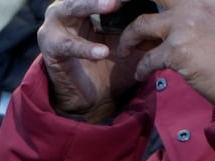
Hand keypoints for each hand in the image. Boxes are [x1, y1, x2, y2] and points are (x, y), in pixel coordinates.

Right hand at [38, 0, 147, 120]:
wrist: (92, 98)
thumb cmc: (110, 65)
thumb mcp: (130, 48)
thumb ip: (143, 34)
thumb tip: (164, 21)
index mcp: (86, 5)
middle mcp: (68, 8)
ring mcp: (55, 25)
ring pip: (71, 8)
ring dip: (91, 5)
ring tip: (112, 5)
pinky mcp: (51, 46)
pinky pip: (68, 45)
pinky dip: (86, 48)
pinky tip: (102, 52)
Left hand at [121, 0, 214, 110]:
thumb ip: (201, 15)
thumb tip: (173, 19)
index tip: (132, 3)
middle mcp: (194, 4)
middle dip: (124, 2)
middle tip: (113, 8)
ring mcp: (185, 26)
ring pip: (140, 26)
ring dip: (129, 39)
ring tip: (127, 51)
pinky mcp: (178, 51)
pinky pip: (149, 58)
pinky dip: (142, 67)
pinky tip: (141, 74)